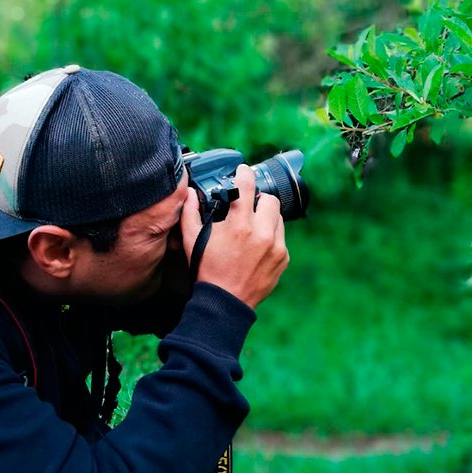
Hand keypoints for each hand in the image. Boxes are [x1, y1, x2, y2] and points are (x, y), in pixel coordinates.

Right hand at [179, 165, 289, 309]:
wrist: (225, 302)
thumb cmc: (207, 270)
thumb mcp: (192, 240)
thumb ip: (190, 213)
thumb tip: (188, 193)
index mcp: (240, 225)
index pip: (247, 187)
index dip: (245, 174)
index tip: (243, 170)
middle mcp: (262, 233)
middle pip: (270, 200)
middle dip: (259, 200)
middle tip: (248, 206)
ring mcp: (276, 246)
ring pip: (278, 218)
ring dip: (267, 217)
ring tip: (252, 227)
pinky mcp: (283, 258)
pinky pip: (281, 238)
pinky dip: (271, 237)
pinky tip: (257, 245)